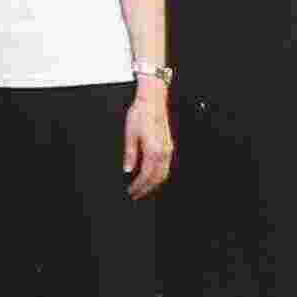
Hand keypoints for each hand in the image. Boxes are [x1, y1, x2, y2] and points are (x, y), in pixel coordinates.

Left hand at [122, 80, 173, 194]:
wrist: (153, 101)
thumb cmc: (140, 115)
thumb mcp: (130, 134)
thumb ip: (130, 154)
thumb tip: (127, 170)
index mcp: (153, 150)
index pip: (146, 175)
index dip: (139, 186)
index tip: (131, 192)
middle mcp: (164, 152)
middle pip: (157, 178)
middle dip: (146, 188)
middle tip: (136, 194)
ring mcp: (169, 150)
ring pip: (164, 174)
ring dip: (154, 184)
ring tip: (142, 189)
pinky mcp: (169, 147)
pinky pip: (166, 167)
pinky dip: (159, 175)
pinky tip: (150, 176)